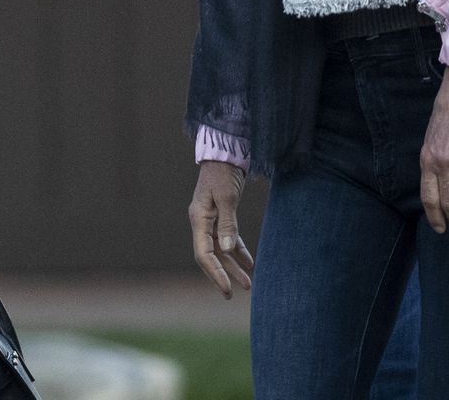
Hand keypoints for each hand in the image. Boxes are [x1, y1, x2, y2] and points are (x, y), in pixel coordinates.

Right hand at [189, 160, 252, 298]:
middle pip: (210, 256)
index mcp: (199, 219)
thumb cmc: (223, 174)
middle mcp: (201, 223)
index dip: (215, 273)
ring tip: (248, 284)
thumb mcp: (227, 197)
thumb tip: (227, 250)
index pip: (203, 254)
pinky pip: (228, 239)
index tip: (228, 289)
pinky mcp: (221, 216)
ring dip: (233, 266)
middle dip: (222, 275)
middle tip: (233, 294)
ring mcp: (210, 220)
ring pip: (220, 250)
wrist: (224, 154)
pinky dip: (238, 252)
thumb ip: (227, 224)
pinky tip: (250, 263)